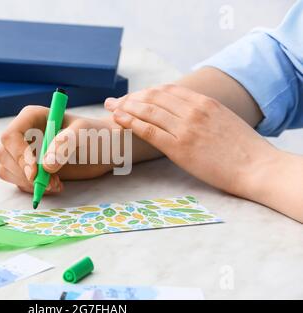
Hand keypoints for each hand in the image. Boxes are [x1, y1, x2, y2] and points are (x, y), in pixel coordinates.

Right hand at [0, 105, 121, 193]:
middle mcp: (24, 133)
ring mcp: (24, 151)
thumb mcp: (84, 133)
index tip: (35, 171)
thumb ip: (66, 144)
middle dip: (24, 173)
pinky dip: (33, 188)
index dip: (19, 154)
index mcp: (32, 117)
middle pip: (5, 155)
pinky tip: (54, 185)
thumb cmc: (95, 134)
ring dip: (29, 183)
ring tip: (56, 184)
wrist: (105, 150)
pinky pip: (18, 181)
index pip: (11, 136)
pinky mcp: (29, 168)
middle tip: (50, 183)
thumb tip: (46, 165)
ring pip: (7, 169)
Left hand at [105, 84, 280, 198]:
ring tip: (111, 109)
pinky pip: (149, 130)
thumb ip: (203, 113)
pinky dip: (131, 123)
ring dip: (125, 107)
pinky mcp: (179, 147)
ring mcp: (185, 128)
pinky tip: (119, 120)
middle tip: (113, 101)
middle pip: (153, 97)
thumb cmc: (242, 148)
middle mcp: (193, 110)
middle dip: (130, 97)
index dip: (145, 92)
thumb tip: (184, 113)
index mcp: (204, 102)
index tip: (132, 97)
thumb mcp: (223, 119)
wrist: (256, 167)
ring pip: (148, 111)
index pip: (166, 90)